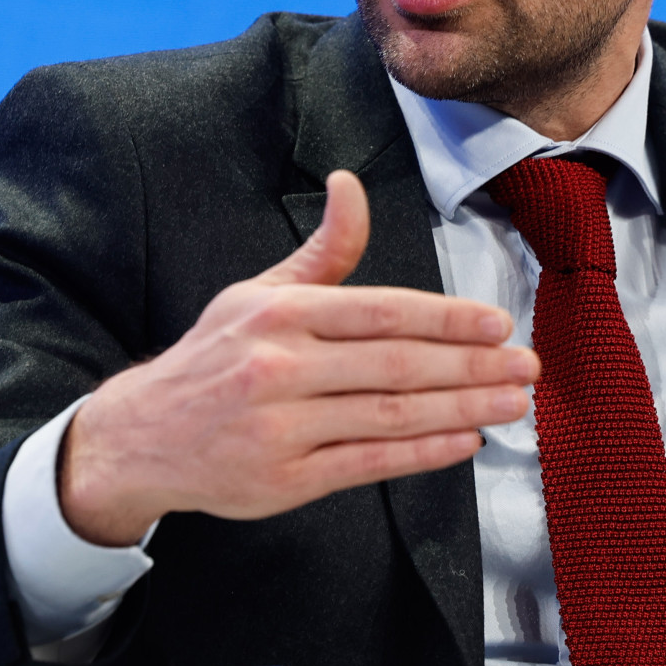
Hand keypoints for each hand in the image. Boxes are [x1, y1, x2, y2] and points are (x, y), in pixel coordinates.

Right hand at [59, 170, 532, 545]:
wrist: (140, 438)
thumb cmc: (213, 359)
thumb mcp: (259, 293)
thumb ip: (322, 250)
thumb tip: (350, 185)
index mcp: (279, 314)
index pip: (381, 312)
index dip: (447, 319)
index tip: (498, 324)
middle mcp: (278, 368)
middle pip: (396, 365)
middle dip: (471, 366)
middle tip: (525, 367)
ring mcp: (281, 428)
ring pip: (389, 416)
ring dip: (461, 410)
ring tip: (510, 403)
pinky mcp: (284, 480)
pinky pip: (368, 464)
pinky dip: (422, 454)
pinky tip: (464, 441)